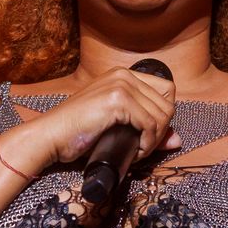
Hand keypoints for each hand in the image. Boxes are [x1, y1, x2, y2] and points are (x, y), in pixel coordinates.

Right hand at [37, 67, 181, 166]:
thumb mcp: (118, 128)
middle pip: (168, 104)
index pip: (167, 90)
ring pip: (162, 115)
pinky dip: (147, 144)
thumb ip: (148, 129)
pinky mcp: (117, 100)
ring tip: (136, 151)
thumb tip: (178, 140)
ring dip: (154, 140)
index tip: (149, 136)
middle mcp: (123, 74)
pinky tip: (134, 152)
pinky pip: (150, 125)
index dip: (164, 116)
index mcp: (123, 75)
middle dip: (160, 131)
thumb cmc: (78, 134)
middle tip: (142, 147)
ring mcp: (120, 85)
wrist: (50, 137)